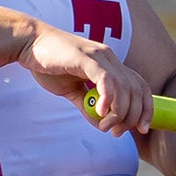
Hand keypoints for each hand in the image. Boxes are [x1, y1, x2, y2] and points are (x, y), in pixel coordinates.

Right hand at [18, 22, 150, 135]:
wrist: (29, 43)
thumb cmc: (49, 65)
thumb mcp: (72, 91)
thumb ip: (88, 105)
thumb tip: (102, 123)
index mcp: (110, 64)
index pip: (140, 86)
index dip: (146, 108)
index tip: (142, 128)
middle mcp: (110, 58)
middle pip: (137, 89)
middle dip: (132, 116)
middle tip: (116, 132)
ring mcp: (99, 56)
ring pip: (124, 87)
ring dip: (119, 112)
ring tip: (105, 126)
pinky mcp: (86, 57)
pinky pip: (106, 79)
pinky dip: (108, 98)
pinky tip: (101, 111)